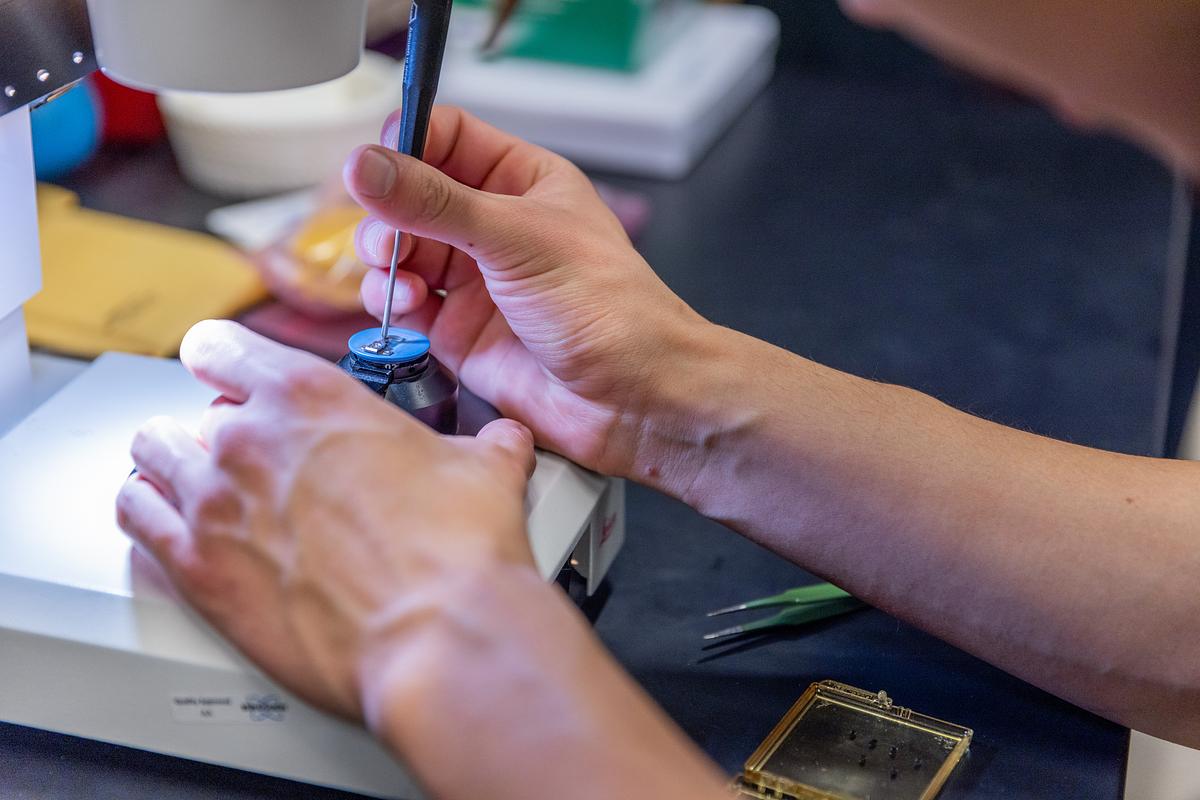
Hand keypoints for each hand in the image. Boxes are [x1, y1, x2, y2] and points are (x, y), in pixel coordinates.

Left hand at [115, 319, 536, 717]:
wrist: (441, 635)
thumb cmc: (458, 552)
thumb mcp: (485, 470)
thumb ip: (483, 444)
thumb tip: (504, 441)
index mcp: (310, 396)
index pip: (222, 346)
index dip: (223, 358)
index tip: (227, 371)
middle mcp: (249, 439)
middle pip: (193, 410)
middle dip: (219, 431)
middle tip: (251, 459)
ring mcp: (213, 504)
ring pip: (150, 455)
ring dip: (170, 464)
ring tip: (192, 484)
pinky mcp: (196, 571)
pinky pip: (136, 519)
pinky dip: (147, 513)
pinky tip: (166, 523)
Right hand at [343, 107, 708, 476]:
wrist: (633, 397)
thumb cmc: (609, 308)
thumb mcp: (518, 238)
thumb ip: (436, 202)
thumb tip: (366, 165)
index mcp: (523, 181)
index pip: (446, 136)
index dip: (407, 142)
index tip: (376, 164)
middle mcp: (494, 225)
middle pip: (409, 195)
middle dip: (388, 213)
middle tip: (388, 239)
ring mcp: (473, 279)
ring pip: (398, 250)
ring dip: (386, 261)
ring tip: (405, 281)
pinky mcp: (457, 330)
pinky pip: (403, 303)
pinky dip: (392, 303)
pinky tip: (411, 309)